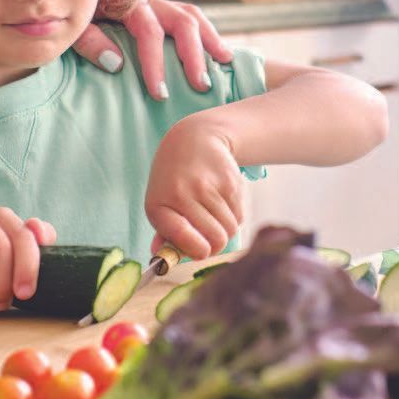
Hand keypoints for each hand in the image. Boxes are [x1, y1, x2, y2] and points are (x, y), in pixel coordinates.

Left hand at [72, 0, 233, 99]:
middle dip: (194, 55)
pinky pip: (188, 15)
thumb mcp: (71, 24)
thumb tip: (117, 64)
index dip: (156, 64)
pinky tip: (216, 50)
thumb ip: (89, 41)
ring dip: (210, 39)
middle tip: (201, 86)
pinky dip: (205, 32)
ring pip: (192, 14)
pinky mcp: (157, 4)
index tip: (161, 94)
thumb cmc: (67, 7)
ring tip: (225, 62)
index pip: (149, 33)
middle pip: (182, 21)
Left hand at [144, 114, 243, 259]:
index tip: (199, 250)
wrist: (195, 138)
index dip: (196, 252)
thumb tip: (161, 259)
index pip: (184, 241)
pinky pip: (239, 216)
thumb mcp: (160, 201)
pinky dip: (234, 217)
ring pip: (230, 230)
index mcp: (160, 205)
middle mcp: (183, 195)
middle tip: (209, 238)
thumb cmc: (173, 177)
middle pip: (216, 241)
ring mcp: (208, 187)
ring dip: (225, 230)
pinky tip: (221, 203)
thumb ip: (164, 233)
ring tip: (213, 216)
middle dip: (215, 245)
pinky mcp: (230, 182)